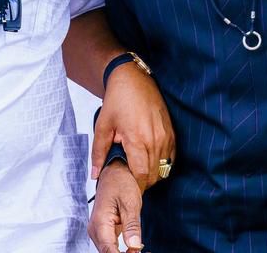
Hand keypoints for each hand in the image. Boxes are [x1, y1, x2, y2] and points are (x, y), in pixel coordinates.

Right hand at [88, 161, 143, 252]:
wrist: (114, 171)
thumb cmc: (121, 182)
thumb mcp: (131, 202)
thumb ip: (132, 226)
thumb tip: (134, 246)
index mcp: (100, 222)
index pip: (109, 250)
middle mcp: (95, 228)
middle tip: (142, 252)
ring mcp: (97, 230)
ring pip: (108, 250)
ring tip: (139, 250)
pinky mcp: (102, 230)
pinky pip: (109, 245)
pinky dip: (120, 249)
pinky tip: (133, 249)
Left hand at [92, 61, 174, 190]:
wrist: (133, 79)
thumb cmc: (117, 100)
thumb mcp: (103, 126)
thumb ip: (98, 152)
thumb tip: (95, 175)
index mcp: (137, 139)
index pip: (141, 175)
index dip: (134, 185)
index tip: (126, 187)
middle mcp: (155, 140)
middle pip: (153, 175)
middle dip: (142, 182)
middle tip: (130, 180)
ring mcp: (166, 136)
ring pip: (164, 168)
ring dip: (152, 174)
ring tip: (138, 170)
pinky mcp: (172, 132)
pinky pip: (171, 158)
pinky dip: (162, 164)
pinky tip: (149, 160)